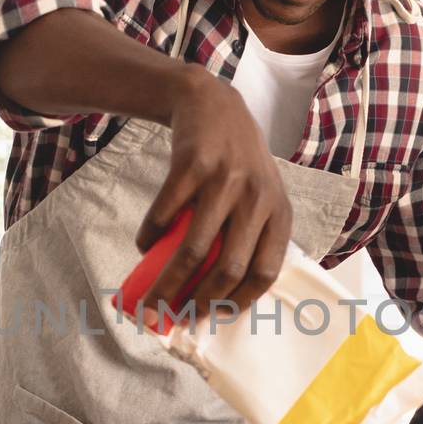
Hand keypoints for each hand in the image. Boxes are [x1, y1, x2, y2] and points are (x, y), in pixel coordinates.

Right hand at [138, 66, 292, 320]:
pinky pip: (164, 215)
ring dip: (166, 283)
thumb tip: (220, 296)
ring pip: (192, 250)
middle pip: (228, 269)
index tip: (212, 318)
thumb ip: (251, 238)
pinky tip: (143, 247)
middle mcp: (257, 199)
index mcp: (279, 213)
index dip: (237, 302)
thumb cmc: (236, 163)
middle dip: (198, 303)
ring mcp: (225, 182)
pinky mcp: (192, 166)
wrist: (211, 105)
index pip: (265, 273)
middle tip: (175, 318)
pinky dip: (149, 238)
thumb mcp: (259, 196)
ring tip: (150, 301)